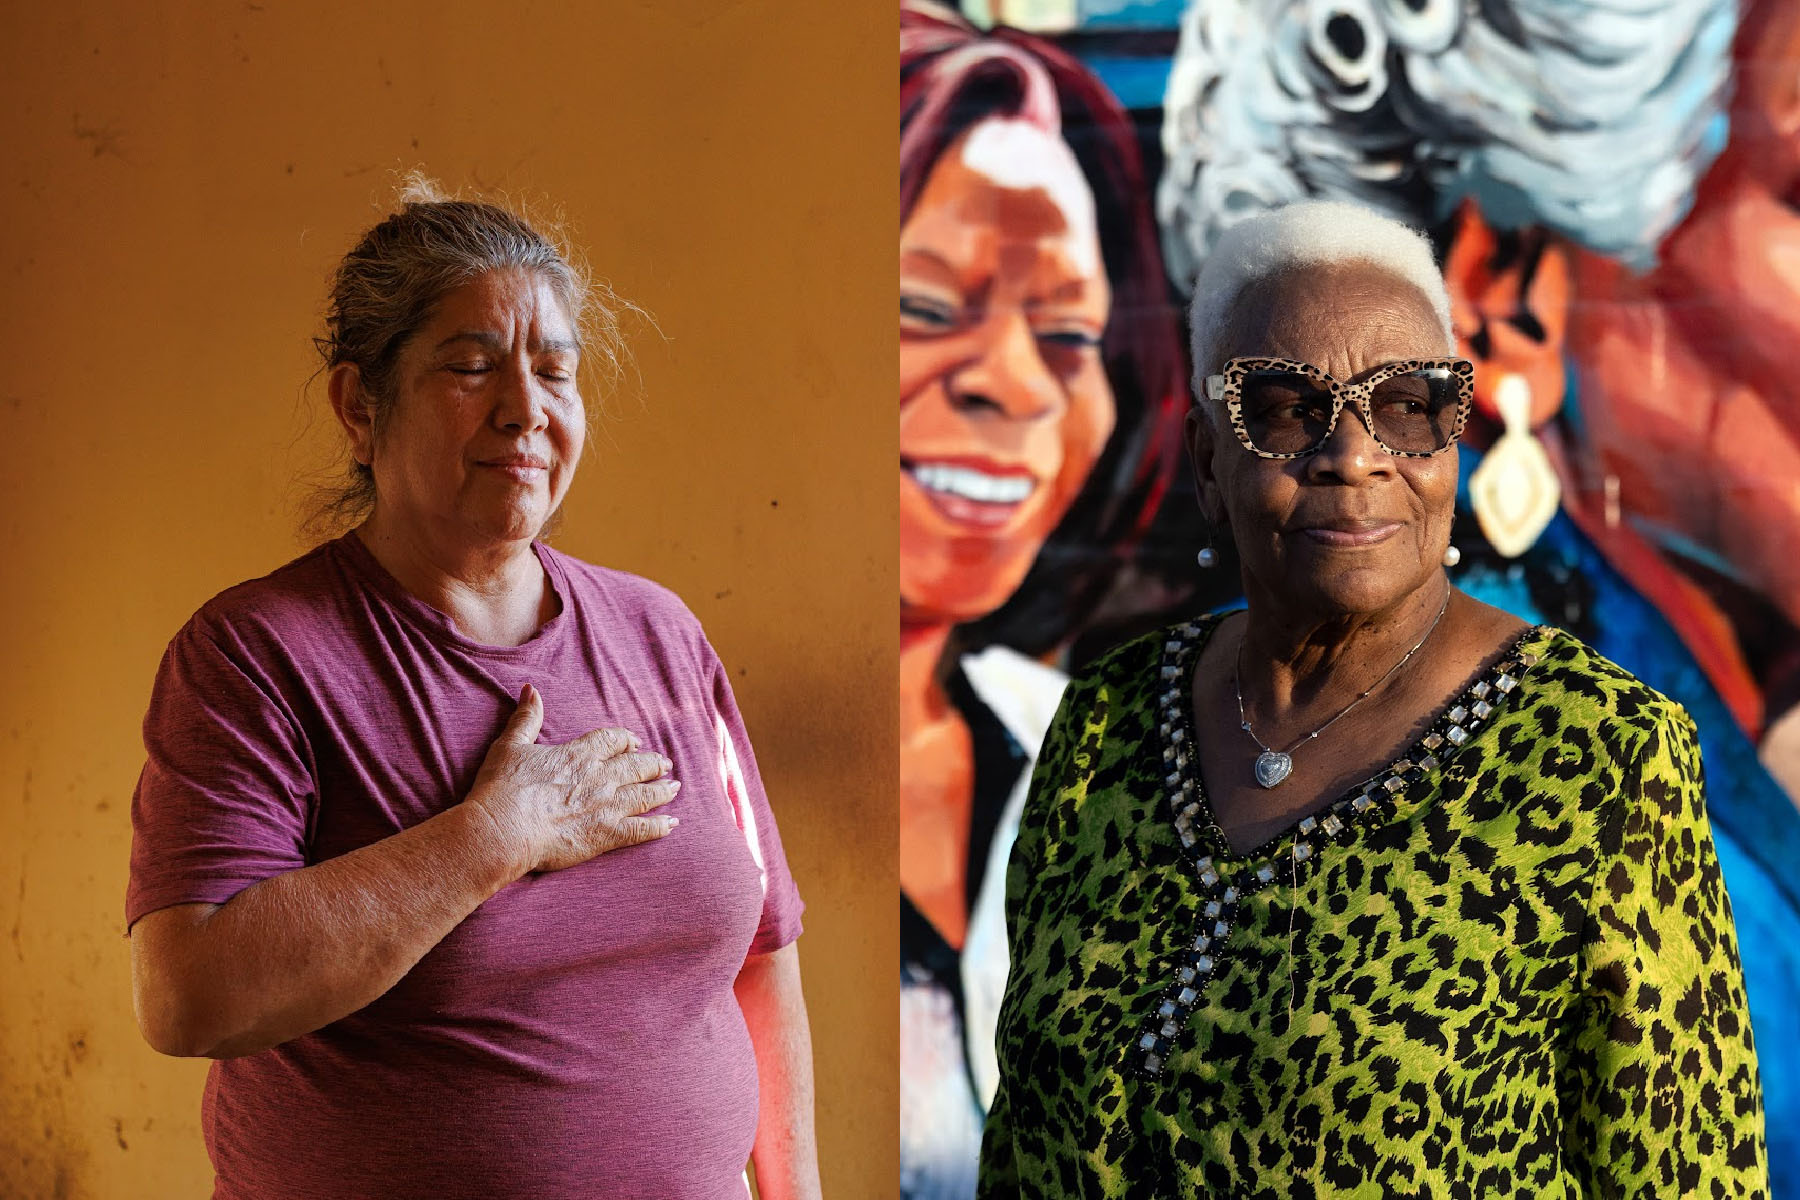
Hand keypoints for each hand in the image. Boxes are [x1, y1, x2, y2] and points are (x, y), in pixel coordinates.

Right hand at [466, 684, 678, 876]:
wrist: (503, 828)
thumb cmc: (502, 788)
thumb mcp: (511, 745)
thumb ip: (526, 718)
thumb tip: (531, 689)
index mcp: (579, 755)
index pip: (612, 741)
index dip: (626, 740)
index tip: (635, 742)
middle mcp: (599, 778)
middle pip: (635, 766)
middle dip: (652, 764)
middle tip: (664, 763)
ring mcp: (607, 806)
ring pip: (645, 795)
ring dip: (662, 790)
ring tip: (675, 786)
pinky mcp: (607, 835)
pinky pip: (642, 829)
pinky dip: (659, 826)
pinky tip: (671, 824)